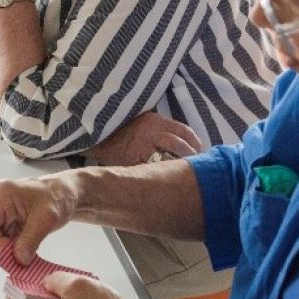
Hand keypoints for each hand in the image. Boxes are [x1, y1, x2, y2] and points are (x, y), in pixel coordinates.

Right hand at [0, 174, 78, 264]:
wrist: (63, 193)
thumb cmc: (56, 198)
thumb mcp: (47, 219)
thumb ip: (31, 240)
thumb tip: (19, 260)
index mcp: (1, 196)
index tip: (14, 254)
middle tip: (19, 258)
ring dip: (4, 251)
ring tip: (24, 253)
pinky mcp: (2, 221)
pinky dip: (8, 249)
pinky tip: (23, 249)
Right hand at [87, 112, 202, 166]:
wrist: (97, 135)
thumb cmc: (122, 129)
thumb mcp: (142, 120)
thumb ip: (159, 127)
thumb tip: (182, 139)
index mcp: (155, 120)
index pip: (183, 131)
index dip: (195, 142)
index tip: (201, 150)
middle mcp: (151, 132)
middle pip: (180, 146)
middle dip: (191, 156)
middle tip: (196, 166)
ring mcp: (142, 147)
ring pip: (168, 158)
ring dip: (178, 166)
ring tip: (183, 174)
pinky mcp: (133, 160)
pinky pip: (152, 169)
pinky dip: (161, 173)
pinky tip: (165, 178)